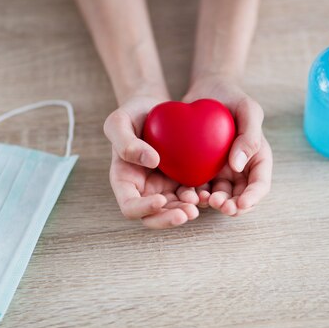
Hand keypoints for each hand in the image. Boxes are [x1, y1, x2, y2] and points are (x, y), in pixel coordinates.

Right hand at [104, 95, 199, 228]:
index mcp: (124, 181)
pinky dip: (199, 196)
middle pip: (153, 217)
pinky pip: (191, 194)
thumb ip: (126, 142)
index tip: (160, 199)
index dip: (144, 208)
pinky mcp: (181, 181)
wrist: (154, 109)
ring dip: (186, 210)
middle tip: (188, 212)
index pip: (130, 206)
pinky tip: (209, 192)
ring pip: (174, 210)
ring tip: (201, 201)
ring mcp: (163, 188)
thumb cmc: (131, 114)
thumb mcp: (119, 122)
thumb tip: (151, 162)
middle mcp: (143, 190)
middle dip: (169, 218)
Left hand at [183, 75, 272, 215]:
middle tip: (218, 204)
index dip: (252, 198)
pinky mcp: (199, 170)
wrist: (206, 91)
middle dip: (231, 206)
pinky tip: (185, 192)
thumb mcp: (248, 109)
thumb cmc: (232, 97)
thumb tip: (239, 166)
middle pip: (239, 197)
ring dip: (210, 203)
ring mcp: (219, 173)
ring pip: (217, 197)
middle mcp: (240, 171)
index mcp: (256, 159)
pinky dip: (192, 194)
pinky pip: (196, 187)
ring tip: (199, 198)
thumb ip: (249, 135)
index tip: (241, 204)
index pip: (260, 184)